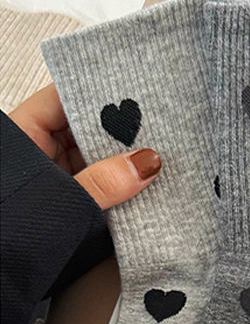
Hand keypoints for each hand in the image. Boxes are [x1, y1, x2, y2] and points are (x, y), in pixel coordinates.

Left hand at [9, 84, 160, 207]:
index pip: (66, 97)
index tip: (135, 91)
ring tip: (160, 152)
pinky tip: (149, 180)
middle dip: (121, 127)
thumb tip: (148, 162)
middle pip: (87, 125)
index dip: (99, 91)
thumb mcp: (63, 201)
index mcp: (26, 133)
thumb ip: (106, 182)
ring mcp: (59, 173)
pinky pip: (103, 180)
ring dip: (126, 156)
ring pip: (98, 153)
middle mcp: (42, 149)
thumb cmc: (12, 232)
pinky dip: (124, 180)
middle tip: (160, 124)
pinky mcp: (75, 197)